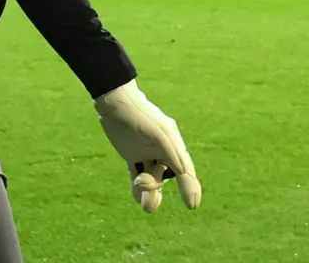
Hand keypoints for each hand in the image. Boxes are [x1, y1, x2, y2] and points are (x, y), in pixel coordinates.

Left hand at [94, 80, 200, 212]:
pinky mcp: (133, 154)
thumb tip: (183, 172)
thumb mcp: (159, 135)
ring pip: (151, 178)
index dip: (190, 187)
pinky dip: (137, 188)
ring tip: (145, 206)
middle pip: (164, 176)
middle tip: (141, 186)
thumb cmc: (140, 116)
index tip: (192, 205)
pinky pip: (137, 174)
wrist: (116, 103)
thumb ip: (172, 153)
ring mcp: (147, 153)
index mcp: (173, 144)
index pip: (184, 170)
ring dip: (149, 192)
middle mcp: (162, 151)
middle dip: (155, 187)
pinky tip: (137, 198)